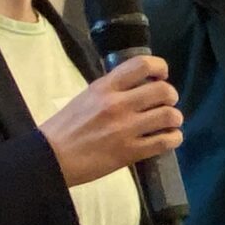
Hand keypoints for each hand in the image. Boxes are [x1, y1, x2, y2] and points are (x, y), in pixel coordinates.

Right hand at [41, 56, 180, 186]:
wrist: (50, 159)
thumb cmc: (65, 128)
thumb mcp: (86, 97)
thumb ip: (112, 90)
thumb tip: (139, 86)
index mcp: (105, 87)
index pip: (142, 65)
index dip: (160, 67)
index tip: (161, 74)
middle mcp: (118, 104)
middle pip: (164, 91)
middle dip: (171, 96)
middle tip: (166, 103)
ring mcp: (125, 129)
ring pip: (169, 115)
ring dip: (174, 118)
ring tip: (169, 122)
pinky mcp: (130, 152)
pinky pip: (165, 141)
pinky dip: (173, 138)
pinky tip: (168, 138)